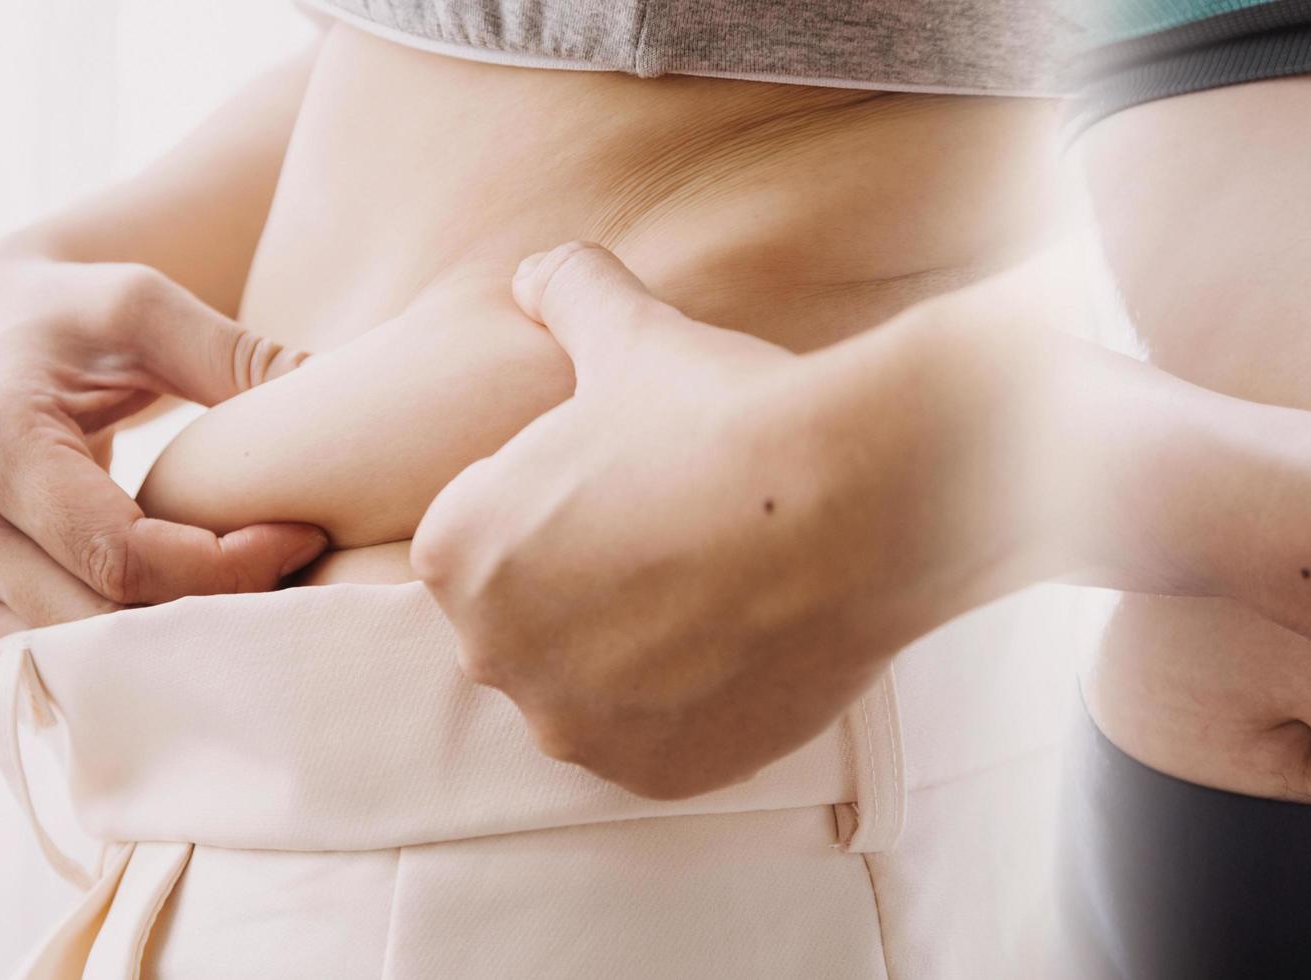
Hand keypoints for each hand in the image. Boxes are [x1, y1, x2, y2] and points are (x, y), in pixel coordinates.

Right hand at [0, 258, 328, 639]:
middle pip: (104, 621)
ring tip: (258, 594)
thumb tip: (335, 394)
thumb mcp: (147, 304)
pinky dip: (134, 648)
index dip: (228, 567)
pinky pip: (58, 654)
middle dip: (214, 614)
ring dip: (179, 642)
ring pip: (82, 656)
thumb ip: (237, 354)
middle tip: (298, 578)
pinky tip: (199, 611)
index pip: (124, 556)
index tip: (304, 534)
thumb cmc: (72, 313)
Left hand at [414, 243, 1011, 798]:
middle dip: (590, 589)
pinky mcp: (658, 773)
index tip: (628, 488)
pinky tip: (745, 643)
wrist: (849, 503)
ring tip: (718, 591)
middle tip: (678, 538)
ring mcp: (578, 725)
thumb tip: (540, 271)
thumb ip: (569, 297)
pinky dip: (693, 706)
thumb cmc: (725, 417)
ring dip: (639, 653)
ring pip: (593, 689)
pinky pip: (659, 743)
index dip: (563, 508)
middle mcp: (495, 655)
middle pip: (534, 623)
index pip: (488, 541)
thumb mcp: (633, 335)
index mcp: (460, 553)